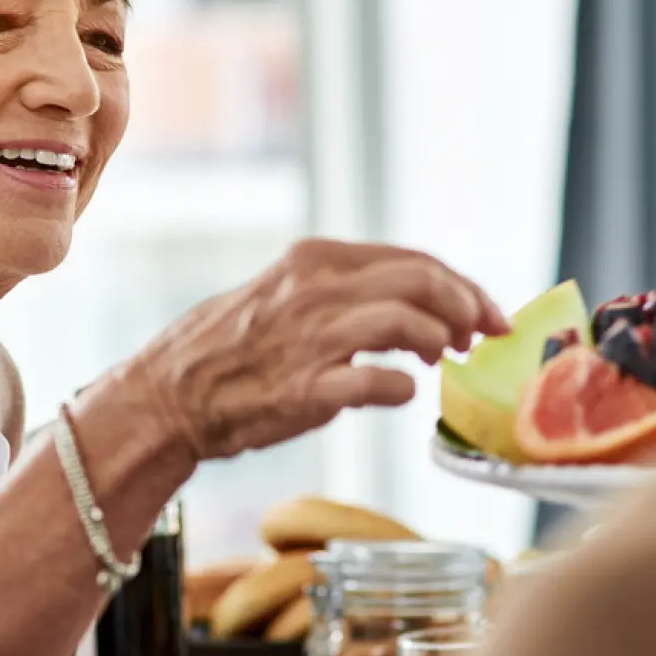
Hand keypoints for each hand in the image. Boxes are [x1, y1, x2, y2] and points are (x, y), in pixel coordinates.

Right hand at [129, 239, 508, 460]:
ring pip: (408, 321)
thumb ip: (345, 292)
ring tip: (440, 362)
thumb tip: (417, 306)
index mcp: (315, 260)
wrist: (169, 397)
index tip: (486, 313)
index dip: (463, 285)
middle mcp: (316, 290)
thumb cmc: (231, 351)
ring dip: (440, 342)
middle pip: (422, 280)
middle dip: (468, 307)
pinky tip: (401, 392)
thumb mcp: (287, 294)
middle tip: (481, 337)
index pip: (414, 259)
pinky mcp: (306, 389)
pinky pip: (379, 381)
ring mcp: (312, 338)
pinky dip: (403, 387)